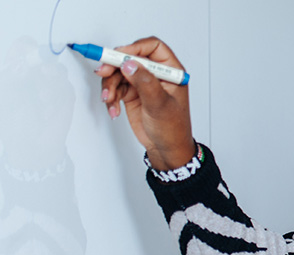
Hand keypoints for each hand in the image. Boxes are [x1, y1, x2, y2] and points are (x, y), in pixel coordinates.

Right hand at [97, 36, 194, 170]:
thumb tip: (130, 64)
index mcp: (172, 71)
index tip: (120, 56)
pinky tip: (113, 109)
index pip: (153, 47)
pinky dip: (110, 97)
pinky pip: (115, 87)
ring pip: (119, 73)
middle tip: (103, 73)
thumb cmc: (173, 128)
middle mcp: (156, 74)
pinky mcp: (131, 93)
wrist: (165, 148)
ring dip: (110, 85)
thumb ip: (145, 83)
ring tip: (109, 100)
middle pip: (130, 58)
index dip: (135, 48)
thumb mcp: (160, 105)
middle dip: (114, 66)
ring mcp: (142, 83)